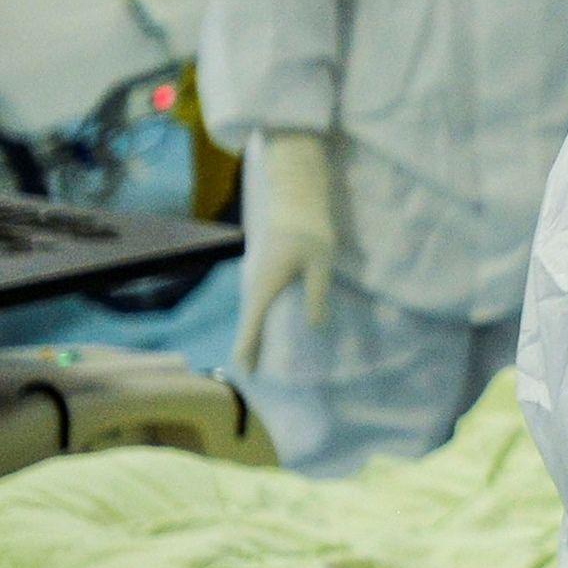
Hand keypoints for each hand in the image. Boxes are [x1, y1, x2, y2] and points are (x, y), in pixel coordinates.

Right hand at [233, 130, 336, 375]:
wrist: (293, 192)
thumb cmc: (308, 226)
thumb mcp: (320, 262)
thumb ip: (317, 294)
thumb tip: (316, 328)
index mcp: (264, 285)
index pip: (251, 326)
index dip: (248, 351)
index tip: (247, 374)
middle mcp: (254, 282)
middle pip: (248, 323)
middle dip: (250, 348)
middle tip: (254, 374)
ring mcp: (256, 274)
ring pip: (252, 311)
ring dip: (256, 332)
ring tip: (262, 356)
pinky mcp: (264, 267)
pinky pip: (259, 300)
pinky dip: (261, 317)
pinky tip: (272, 324)